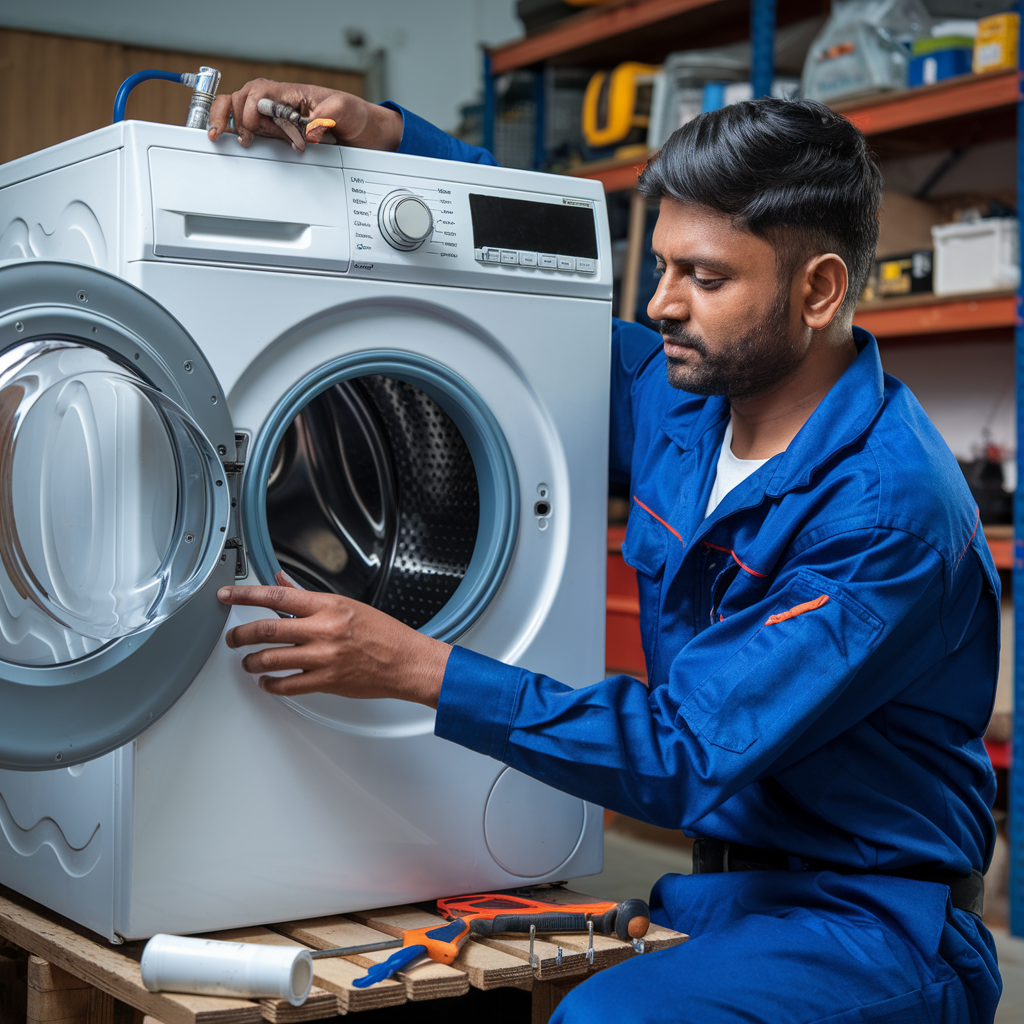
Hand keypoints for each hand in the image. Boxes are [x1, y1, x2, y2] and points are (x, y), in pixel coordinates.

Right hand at [207, 79, 402, 152]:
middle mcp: (280, 101)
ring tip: (217, 135)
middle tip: (231, 135)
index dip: (251, 113)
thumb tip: (309, 131)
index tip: (252, 132)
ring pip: (239, 108)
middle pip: (242, 98)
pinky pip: (250, 124)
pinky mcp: (278, 129)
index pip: (258, 95)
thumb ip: (326, 117)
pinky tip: (226, 137)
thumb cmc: (353, 114)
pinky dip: (234, 127)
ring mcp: (276, 115)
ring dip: (226, 119)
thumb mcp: (344, 111)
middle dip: (232, 116)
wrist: (362, 129)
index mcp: (291, 92)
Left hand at [218, 573, 449, 706]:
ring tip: (249, 662)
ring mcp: (324, 658)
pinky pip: (288, 685)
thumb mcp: (346, 605)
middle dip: (241, 635)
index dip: (245, 595)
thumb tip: (282, 582)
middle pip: (267, 630)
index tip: (227, 596)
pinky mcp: (327, 682)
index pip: (276, 596)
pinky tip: (267, 682)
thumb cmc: (383, 633)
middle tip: (233, 639)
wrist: (407, 661)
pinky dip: (271, 685)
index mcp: (328, 606)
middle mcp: (323, 630)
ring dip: (252, 662)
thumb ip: (308, 596)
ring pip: (272, 659)